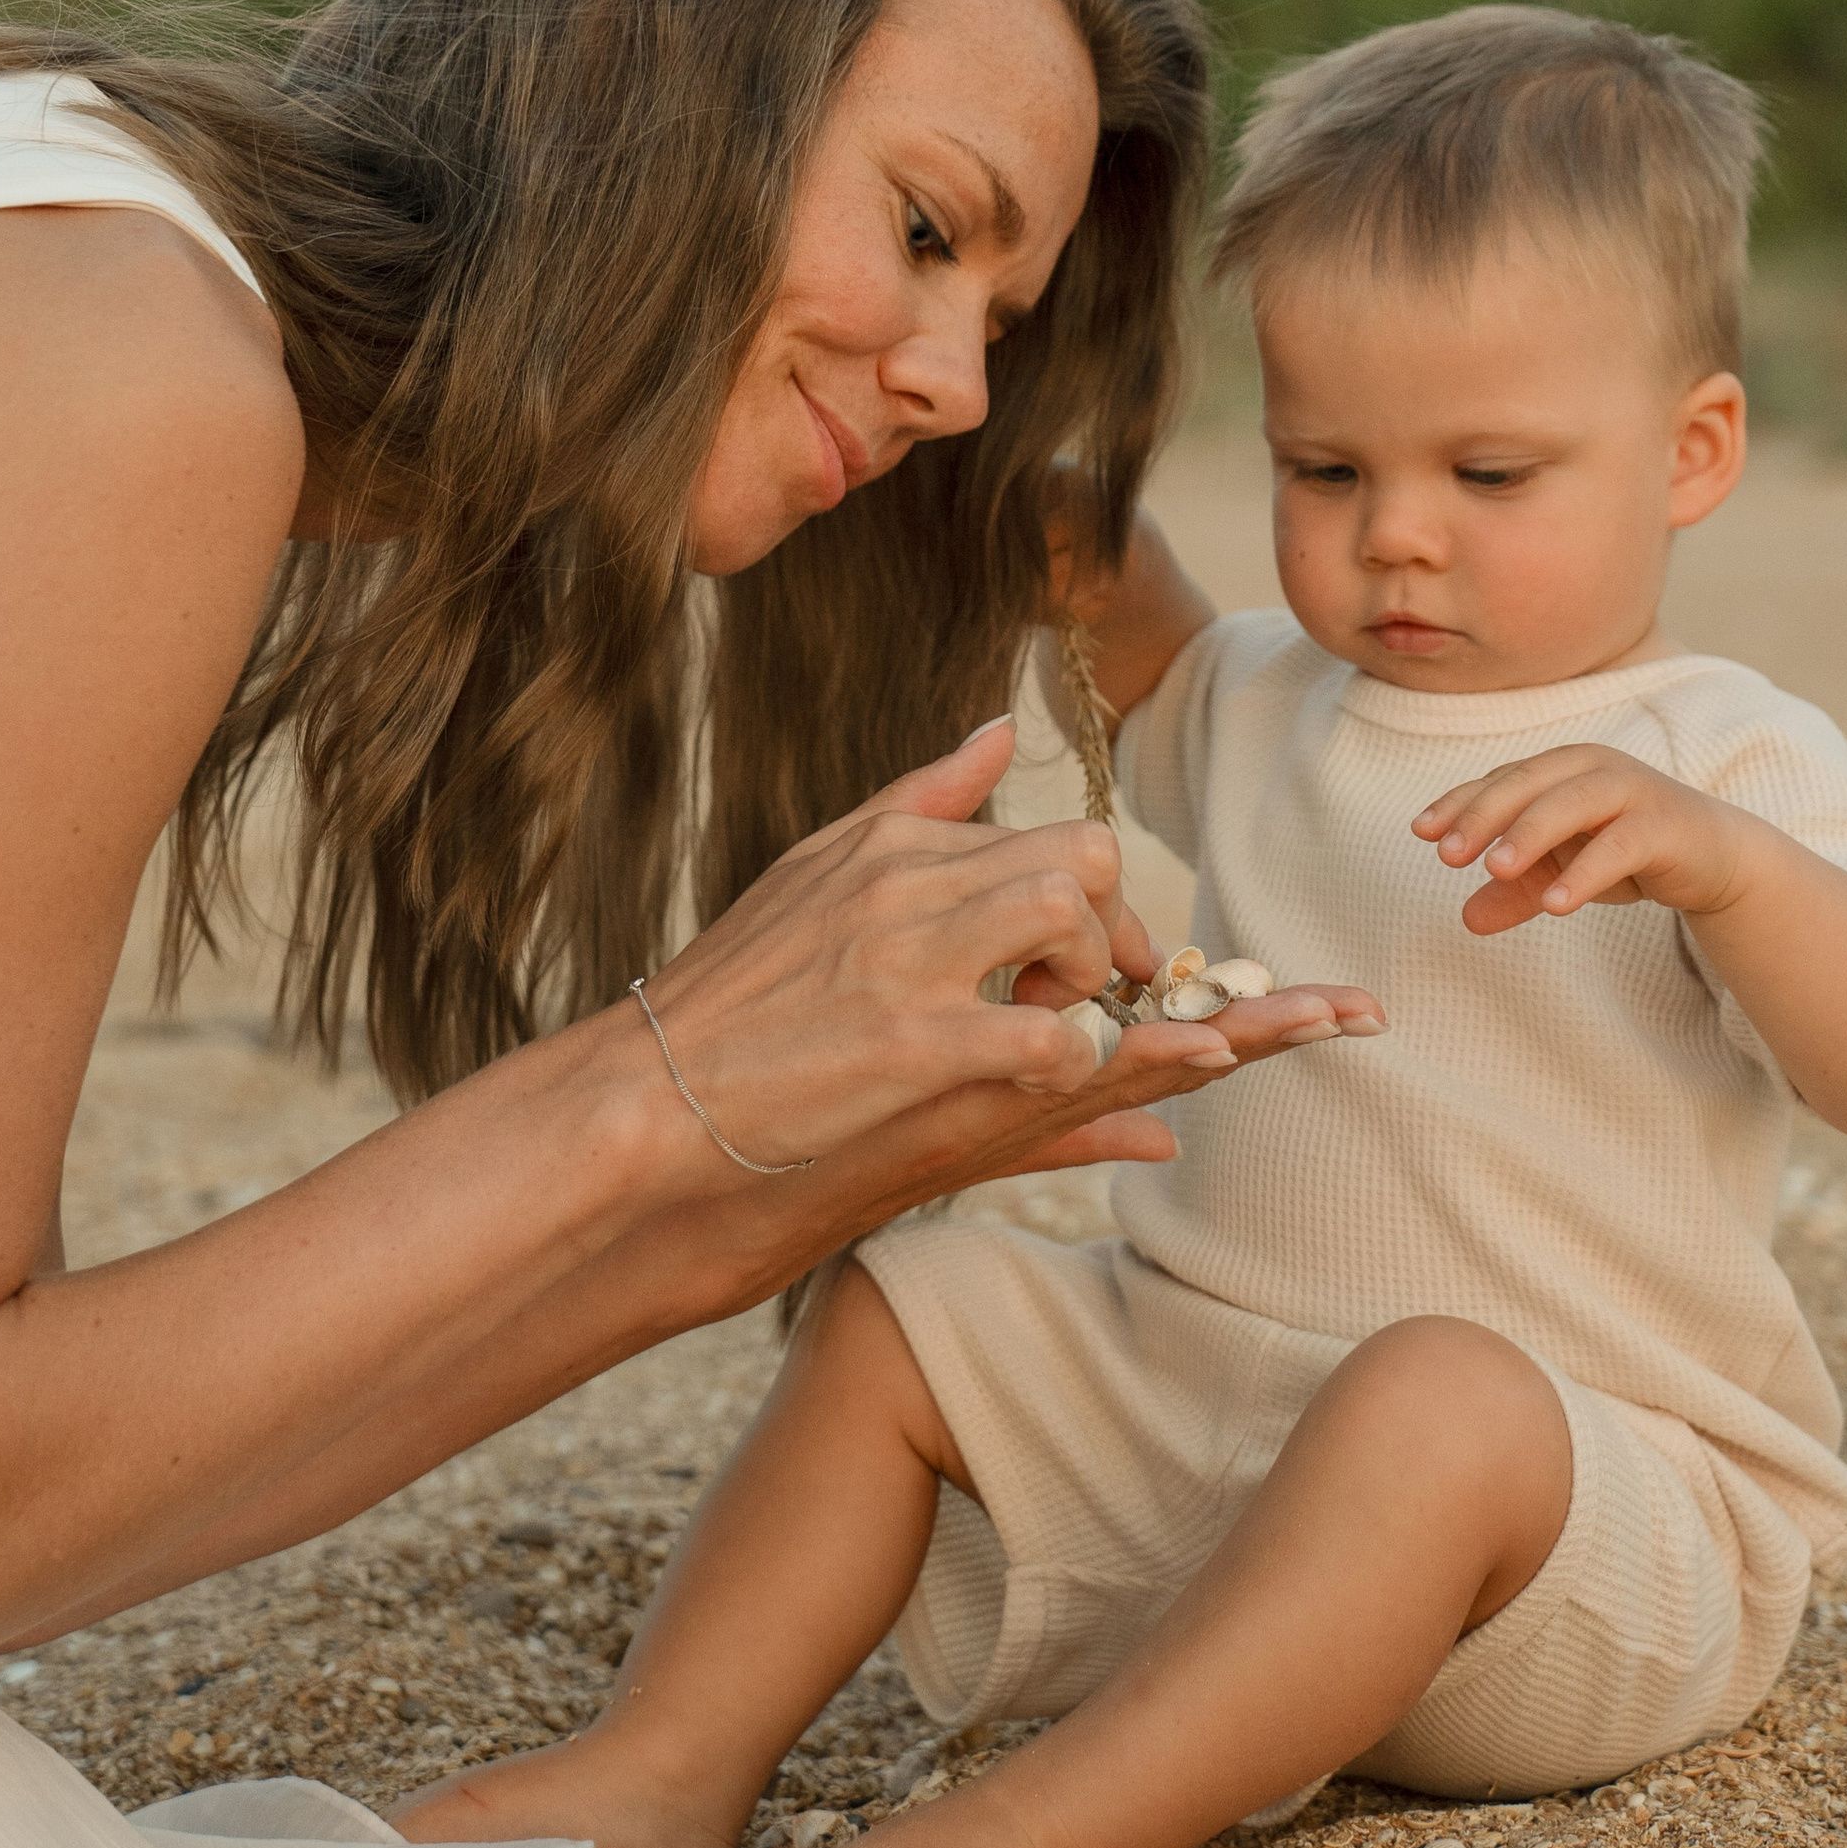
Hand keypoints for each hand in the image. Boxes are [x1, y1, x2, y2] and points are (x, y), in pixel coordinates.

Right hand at [645, 718, 1379, 1177]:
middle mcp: (912, 886)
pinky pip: (1062, 1034)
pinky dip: (1130, 1054)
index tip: (1121, 981)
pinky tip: (1184, 1076)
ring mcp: (919, 967)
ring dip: (1142, 989)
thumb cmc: (721, 1016)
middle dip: (1130, 942)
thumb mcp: (810, 878)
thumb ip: (916, 802)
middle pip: (1082, 866)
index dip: (1107, 919)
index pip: (1051, 844)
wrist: (637, 1119)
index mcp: (894, 844)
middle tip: (1140, 1014)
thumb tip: (995, 729)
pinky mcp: (923, 1050)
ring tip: (1209, 1036)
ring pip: (1081, 920)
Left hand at [1413, 746, 1761, 936]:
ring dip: (1528, 835)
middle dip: (1483, 816)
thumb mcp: (1562, 873)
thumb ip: (1517, 890)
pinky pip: (1618, 846)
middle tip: (1447, 854)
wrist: (1712, 858)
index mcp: (1560, 769)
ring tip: (1493, 871)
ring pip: (1570, 804)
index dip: (1459, 804)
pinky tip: (1555, 904)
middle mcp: (1592, 768)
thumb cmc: (1626, 853)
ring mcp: (1631, 791)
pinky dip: (1584, 872)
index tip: (1421, 833)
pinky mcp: (1664, 824)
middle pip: (1527, 785)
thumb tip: (1467, 920)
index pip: (1500, 782)